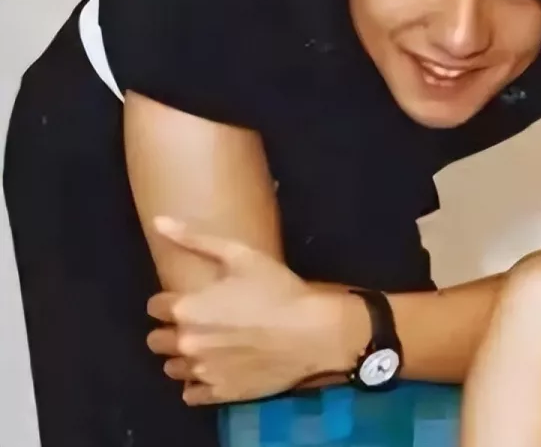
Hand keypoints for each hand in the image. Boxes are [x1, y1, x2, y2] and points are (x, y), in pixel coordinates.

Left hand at [145, 217, 367, 405]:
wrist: (312, 332)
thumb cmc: (277, 289)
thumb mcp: (239, 255)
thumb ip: (194, 239)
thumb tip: (158, 222)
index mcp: (186, 309)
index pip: (154, 307)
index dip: (171, 301)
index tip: (192, 299)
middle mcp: (186, 343)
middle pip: (156, 340)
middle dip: (172, 329)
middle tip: (201, 321)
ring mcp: (202, 372)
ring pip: (171, 367)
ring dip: (184, 356)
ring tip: (211, 345)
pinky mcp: (219, 394)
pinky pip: (191, 393)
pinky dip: (199, 382)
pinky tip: (219, 367)